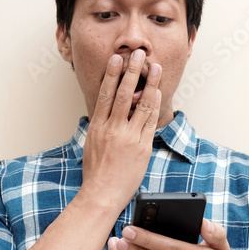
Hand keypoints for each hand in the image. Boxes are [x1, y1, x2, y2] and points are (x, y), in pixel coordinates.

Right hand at [80, 49, 161, 212]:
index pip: (105, 94)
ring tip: (154, 68)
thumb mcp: (91, 144)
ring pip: (140, 104)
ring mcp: (128, 138)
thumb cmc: (96, 173)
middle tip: (138, 54)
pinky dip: (155, 105)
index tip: (116, 59)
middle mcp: (113, 129)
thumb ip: (100, 126)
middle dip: (132, 71)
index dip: (112, 74)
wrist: (102, 195)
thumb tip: (106, 111)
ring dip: (149, 83)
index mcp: (97, 127)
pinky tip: (158, 92)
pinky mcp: (142, 147)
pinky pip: (150, 121)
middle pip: (123, 93)